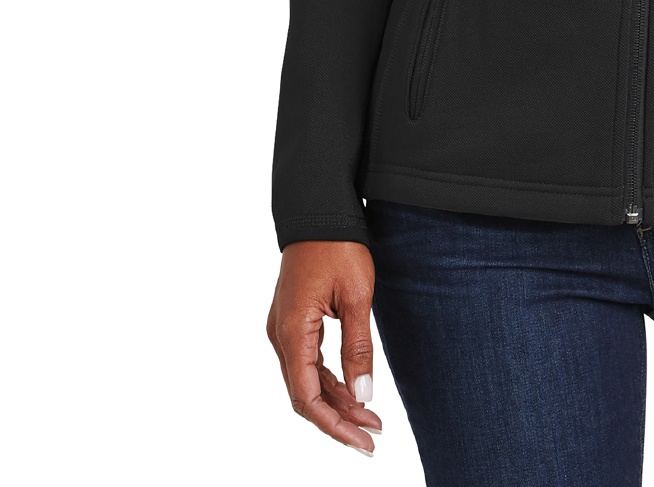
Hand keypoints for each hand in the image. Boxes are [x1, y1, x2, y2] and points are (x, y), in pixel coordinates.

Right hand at [266, 240, 384, 455]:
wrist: (318, 211)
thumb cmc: (339, 247)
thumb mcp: (357, 295)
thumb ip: (358, 348)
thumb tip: (362, 395)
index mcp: (293, 331)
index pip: (307, 397)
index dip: (334, 425)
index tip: (363, 441)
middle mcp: (280, 335)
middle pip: (304, 395)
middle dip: (338, 419)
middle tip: (373, 435)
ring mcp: (282, 328)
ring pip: (305, 380)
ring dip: (335, 401)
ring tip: (370, 416)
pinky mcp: (291, 321)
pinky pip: (305, 361)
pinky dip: (327, 380)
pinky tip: (351, 389)